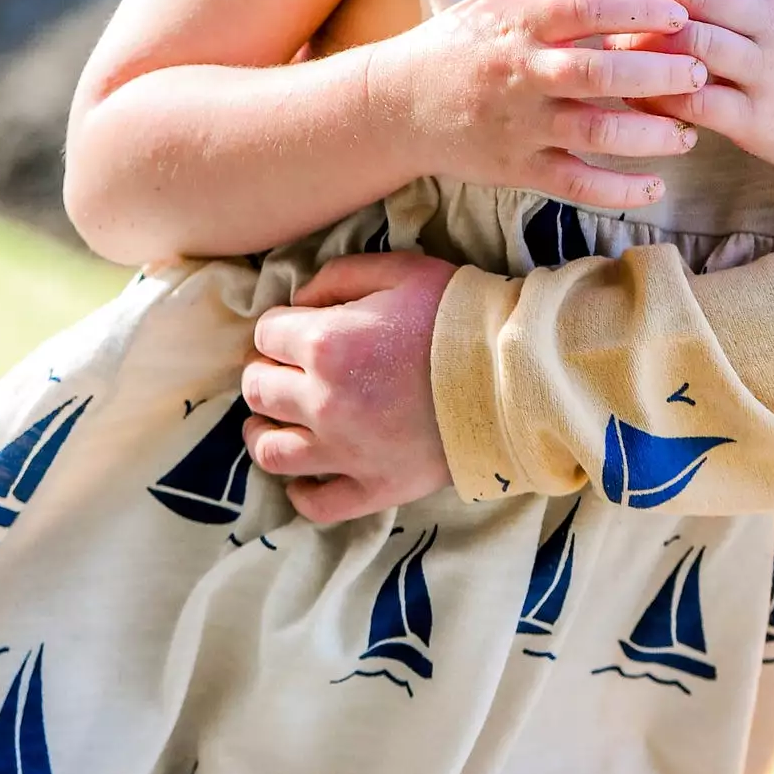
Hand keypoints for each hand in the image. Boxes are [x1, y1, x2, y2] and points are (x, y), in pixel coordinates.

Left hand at [241, 251, 455, 521]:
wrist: (514, 373)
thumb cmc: (458, 314)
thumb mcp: (400, 269)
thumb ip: (339, 276)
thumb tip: (300, 301)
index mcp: (325, 344)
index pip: (266, 334)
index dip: (280, 326)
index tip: (299, 327)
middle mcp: (323, 402)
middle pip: (258, 390)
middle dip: (266, 372)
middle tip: (286, 368)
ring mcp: (346, 452)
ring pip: (271, 451)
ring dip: (264, 430)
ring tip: (276, 420)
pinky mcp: (374, 487)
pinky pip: (316, 503)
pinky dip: (302, 491)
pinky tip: (307, 473)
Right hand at [383, 0, 706, 208]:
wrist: (396, 106)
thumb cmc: (456, 46)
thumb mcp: (499, 3)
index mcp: (519, 25)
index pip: (584, 8)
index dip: (636, 11)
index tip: (680, 15)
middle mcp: (521, 74)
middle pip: (597, 72)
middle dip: (657, 73)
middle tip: (699, 72)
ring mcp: (519, 125)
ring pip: (594, 132)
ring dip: (649, 135)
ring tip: (688, 134)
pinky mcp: (517, 168)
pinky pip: (575, 184)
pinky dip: (618, 190)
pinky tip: (655, 186)